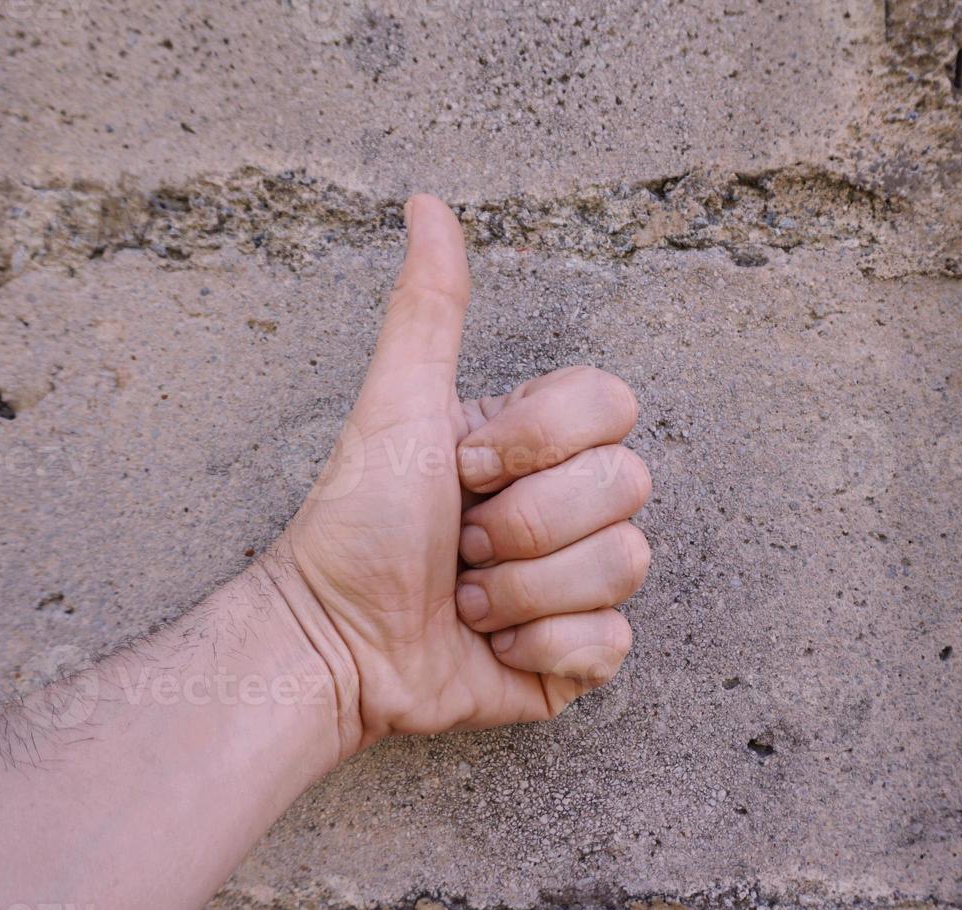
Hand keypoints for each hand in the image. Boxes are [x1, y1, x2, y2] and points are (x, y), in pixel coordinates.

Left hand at [271, 196, 650, 758]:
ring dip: (524, 590)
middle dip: (524, 523)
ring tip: (467, 598)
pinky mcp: (580, 653)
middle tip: (458, 542)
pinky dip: (540, 648)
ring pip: (625, 564)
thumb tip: (425, 204)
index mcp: (539, 443)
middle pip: (627, 487)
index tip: (464, 466)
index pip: (612, 407)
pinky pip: (611, 641)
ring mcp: (581, 582)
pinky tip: (491, 645)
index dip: (541, 442)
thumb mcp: (396, 405)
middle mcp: (571, 505)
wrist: (334, 643)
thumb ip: (429, 310)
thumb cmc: (356, 523)